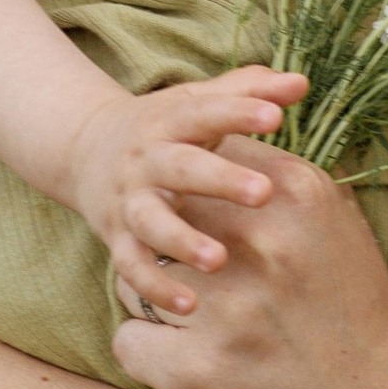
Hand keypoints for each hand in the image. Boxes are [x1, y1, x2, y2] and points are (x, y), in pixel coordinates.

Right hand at [63, 68, 307, 315]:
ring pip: (151, 222)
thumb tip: (301, 82)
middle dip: (220, 179)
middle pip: (181, 167)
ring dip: (182, 241)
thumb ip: (249, 91)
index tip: (276, 117)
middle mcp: (147, 160)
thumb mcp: (198, 102)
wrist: (86, 150)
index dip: (239, 112)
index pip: (206, 112)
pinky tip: (191, 306)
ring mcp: (129, 201)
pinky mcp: (117, 239)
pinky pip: (133, 268)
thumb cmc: (166, 127)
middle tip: (264, 192)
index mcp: (171, 122)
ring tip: (218, 260)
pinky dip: (157, 287)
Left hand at [115, 147, 387, 388]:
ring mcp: (224, 309)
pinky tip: (186, 359)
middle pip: (161, 211)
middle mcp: (258, 244)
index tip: (200, 216)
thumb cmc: (353, 308)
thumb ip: (278, 179)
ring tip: (198, 320)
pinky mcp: (196, 372)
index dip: (191, 188)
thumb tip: (218, 144)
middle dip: (165, 238)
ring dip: (153, 296)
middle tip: (193, 272)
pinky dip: (149, 351)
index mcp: (294, 196)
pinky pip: (128, 339)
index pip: (201, 157)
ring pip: (134, 276)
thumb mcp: (335, 223)